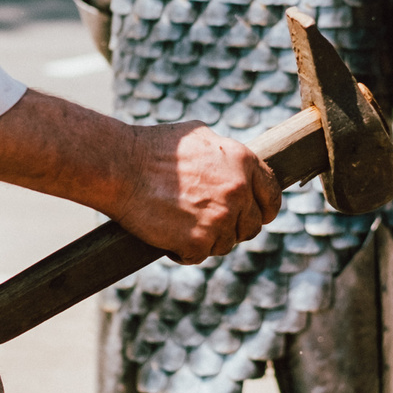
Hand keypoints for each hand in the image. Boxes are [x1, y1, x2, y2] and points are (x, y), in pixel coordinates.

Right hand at [114, 121, 281, 262]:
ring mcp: (221, 218)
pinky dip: (183, 251)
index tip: (254, 216)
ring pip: (225, 244)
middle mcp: (239, 190)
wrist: (121, 167)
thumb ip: (225, 155)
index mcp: (243, 162)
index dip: (263, 210)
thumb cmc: (152, 148)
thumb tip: (236, 168)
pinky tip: (167, 235)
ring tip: (179, 224)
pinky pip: (199, 256)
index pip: (272, 196)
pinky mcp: (199, 241)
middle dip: (232, 228)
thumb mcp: (199, 137)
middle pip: (251, 226)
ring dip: (206, 240)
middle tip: (206, 224)